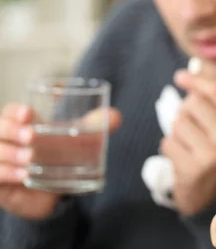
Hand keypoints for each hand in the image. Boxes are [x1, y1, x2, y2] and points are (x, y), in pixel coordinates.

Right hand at [0, 103, 120, 219]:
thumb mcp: (74, 141)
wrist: (49, 193)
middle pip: (0, 128)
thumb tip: (115, 117)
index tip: (29, 114)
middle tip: (31, 136)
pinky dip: (8, 173)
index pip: (10, 112)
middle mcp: (6, 141)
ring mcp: (0, 160)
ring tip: (30, 159)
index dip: (16, 111)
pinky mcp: (0, 181)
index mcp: (21, 125)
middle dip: (12, 130)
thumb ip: (92, 126)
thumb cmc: (58, 158)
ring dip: (11, 153)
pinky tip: (23, 175)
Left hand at [161, 70, 215, 215]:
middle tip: (190, 127)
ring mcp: (213, 156)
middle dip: (186, 111)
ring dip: (177, 132)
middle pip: (194, 103)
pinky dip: (170, 148)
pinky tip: (182, 158)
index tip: (181, 77)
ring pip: (178, 122)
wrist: (213, 201)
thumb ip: (213, 102)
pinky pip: (168, 143)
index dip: (196, 79)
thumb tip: (188, 71)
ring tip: (188, 146)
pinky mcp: (193, 169)